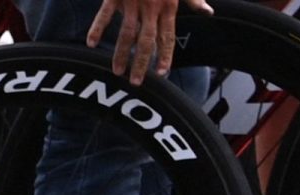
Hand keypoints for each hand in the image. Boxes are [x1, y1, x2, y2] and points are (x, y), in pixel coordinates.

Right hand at [87, 0, 212, 84]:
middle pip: (146, 41)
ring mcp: (132, 2)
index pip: (167, 36)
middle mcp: (151, 8)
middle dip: (141, 63)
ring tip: (117, 72)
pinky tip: (91, 44)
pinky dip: (97, 28)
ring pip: (126, 34)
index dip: (165, 55)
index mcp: (168, 6)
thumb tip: (208, 12)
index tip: (162, 73)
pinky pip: (105, 14)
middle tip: (136, 82)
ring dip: (120, 54)